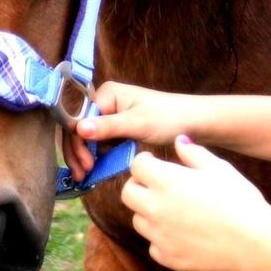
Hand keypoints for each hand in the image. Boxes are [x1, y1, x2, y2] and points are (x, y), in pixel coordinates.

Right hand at [61, 80, 202, 181]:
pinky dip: (99, 156)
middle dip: (79, 153)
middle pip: (80, 129)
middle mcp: (106, 101)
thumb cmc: (168, 117)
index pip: (79, 119)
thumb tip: (79, 129)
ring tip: (87, 176)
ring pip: (89, 139)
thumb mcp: (137, 124)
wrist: (192, 123)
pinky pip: (102, 143)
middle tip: (82, 176)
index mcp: (108, 94)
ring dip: (87, 157)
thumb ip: (108, 127)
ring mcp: (112, 115)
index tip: (85, 164)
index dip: (77, 143)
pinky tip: (97, 169)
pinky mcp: (119, 128)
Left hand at [122, 137, 270, 270]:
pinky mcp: (167, 257)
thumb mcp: (219, 169)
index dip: (145, 161)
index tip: (155, 162)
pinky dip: (162, 238)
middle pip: (128, 193)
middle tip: (159, 185)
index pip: (137, 166)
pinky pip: (154, 245)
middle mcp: (155, 208)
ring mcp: (159, 235)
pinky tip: (183, 233)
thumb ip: (194, 154)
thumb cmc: (239, 200)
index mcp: (166, 181)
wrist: (253, 242)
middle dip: (139, 185)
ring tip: (174, 209)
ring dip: (149, 212)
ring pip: (138, 220)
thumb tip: (179, 141)